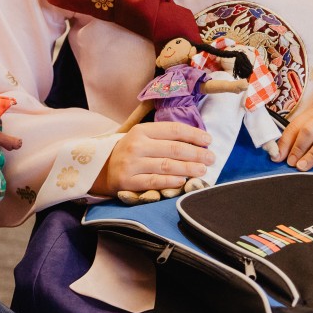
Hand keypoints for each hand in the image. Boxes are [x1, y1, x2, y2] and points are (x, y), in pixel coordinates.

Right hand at [93, 121, 213, 196]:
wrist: (100, 169)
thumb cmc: (130, 152)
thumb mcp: (142, 138)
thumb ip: (164, 137)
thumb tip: (197, 141)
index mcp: (141, 131)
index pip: (173, 130)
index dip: (193, 134)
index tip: (208, 140)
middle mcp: (136, 146)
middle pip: (173, 149)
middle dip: (196, 153)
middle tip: (211, 158)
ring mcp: (132, 164)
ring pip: (167, 166)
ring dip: (188, 168)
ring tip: (202, 170)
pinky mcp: (128, 182)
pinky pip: (155, 182)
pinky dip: (171, 182)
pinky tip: (183, 181)